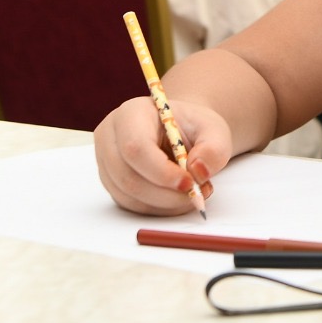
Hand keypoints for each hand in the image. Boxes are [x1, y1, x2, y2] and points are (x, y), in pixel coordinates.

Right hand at [93, 95, 233, 214]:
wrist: (181, 133)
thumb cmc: (192, 128)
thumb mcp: (213, 130)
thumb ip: (213, 148)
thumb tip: (198, 171)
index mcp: (131, 114)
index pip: (135, 147)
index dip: (161, 171)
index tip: (189, 183)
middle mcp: (111, 137)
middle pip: (128, 177)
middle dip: (166, 194)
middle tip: (197, 195)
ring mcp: (107, 163)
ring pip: (130, 196)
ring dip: (166, 204)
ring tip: (193, 193)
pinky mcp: (112, 184)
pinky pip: (132, 206)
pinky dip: (160, 208)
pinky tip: (178, 197)